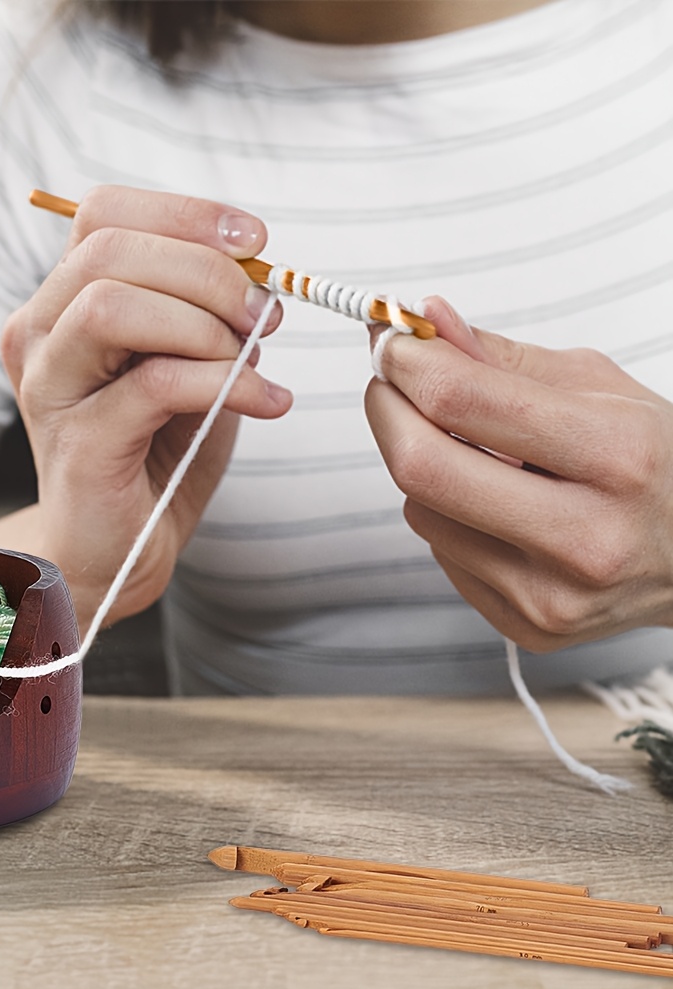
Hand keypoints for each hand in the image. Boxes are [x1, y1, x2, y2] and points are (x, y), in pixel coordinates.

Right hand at [0, 185, 290, 630]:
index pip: (102, 215)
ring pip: (112, 304)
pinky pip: (154, 383)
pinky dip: (225, 382)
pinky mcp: (77, 441)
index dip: (184, 214)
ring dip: (204, 322)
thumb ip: (207, 315)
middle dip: (206, 270)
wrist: (119, 550)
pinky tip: (269, 401)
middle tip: (263, 314)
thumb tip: (258, 277)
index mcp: (61, 304)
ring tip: (253, 358)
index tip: (255, 241)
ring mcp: (49, 387)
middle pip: (108, 249)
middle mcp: (40, 334)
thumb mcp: (188, 364)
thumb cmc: (154, 454)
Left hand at [364, 297, 672, 651]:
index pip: (463, 400)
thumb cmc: (654, 462)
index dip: (406, 362)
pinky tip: (496, 507)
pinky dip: (448, 515)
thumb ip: (501, 357)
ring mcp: (551, 595)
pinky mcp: (525, 626)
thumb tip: (425, 320)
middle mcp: (584, 538)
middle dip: (386, 409)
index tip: (389, 342)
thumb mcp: (599, 389)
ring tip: (473, 453)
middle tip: (389, 382)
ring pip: (420, 509)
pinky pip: (439, 551)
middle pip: (421, 466)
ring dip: (423, 467)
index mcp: (616, 457)